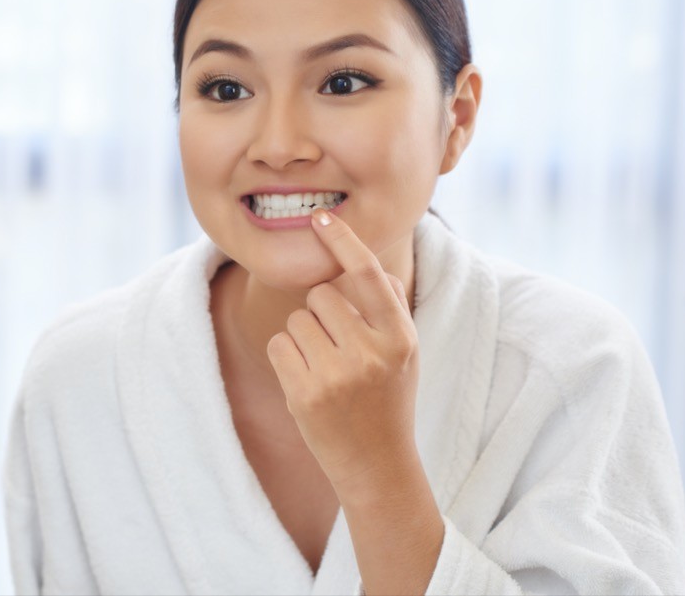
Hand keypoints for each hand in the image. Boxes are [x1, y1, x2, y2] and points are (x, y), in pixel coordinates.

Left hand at [265, 209, 419, 503]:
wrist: (378, 466)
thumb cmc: (389, 400)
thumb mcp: (405, 354)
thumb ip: (390, 308)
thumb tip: (370, 263)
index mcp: (399, 338)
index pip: (369, 275)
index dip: (343, 241)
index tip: (320, 218)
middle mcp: (371, 353)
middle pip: (322, 295)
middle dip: (320, 312)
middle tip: (336, 346)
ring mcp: (337, 375)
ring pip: (296, 319)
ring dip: (303, 336)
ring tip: (326, 368)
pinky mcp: (305, 394)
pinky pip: (279, 345)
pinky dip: (286, 358)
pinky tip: (307, 382)